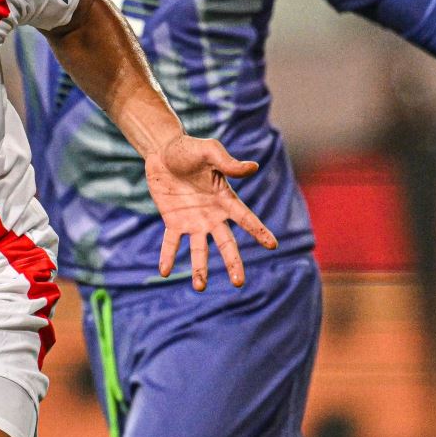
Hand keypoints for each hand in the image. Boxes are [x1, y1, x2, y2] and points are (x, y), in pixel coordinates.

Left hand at [144, 135, 278, 290]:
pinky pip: (171, 243)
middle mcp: (212, 215)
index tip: (273, 245)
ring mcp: (193, 221)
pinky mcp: (173, 222)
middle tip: (239, 283)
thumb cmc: (190, 149)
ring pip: (200, 250)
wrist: (163, 151)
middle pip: (226, 243)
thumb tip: (253, 167)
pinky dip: (168, 256)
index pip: (246, 218)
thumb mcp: (210, 152)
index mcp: (225, 199)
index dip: (259, 231)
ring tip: (200, 287)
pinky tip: (164, 271)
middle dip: (233, 263)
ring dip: (200, 268)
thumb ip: (228, 163)